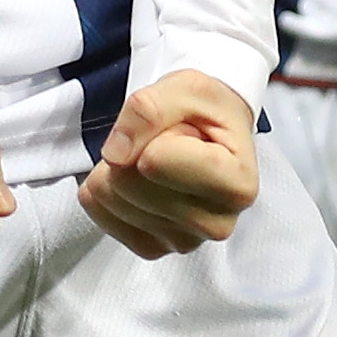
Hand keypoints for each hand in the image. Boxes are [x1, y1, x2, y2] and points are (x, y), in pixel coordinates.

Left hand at [78, 70, 258, 259]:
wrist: (210, 134)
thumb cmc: (206, 113)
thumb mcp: (186, 87)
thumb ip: (148, 109)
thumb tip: (115, 155)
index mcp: (238, 183)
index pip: (156, 160)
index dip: (155, 132)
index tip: (183, 129)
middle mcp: (217, 223)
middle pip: (129, 181)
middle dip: (135, 149)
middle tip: (167, 142)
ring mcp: (184, 241)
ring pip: (110, 196)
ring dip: (121, 165)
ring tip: (157, 158)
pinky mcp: (153, 248)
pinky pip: (99, 212)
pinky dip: (108, 186)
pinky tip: (140, 178)